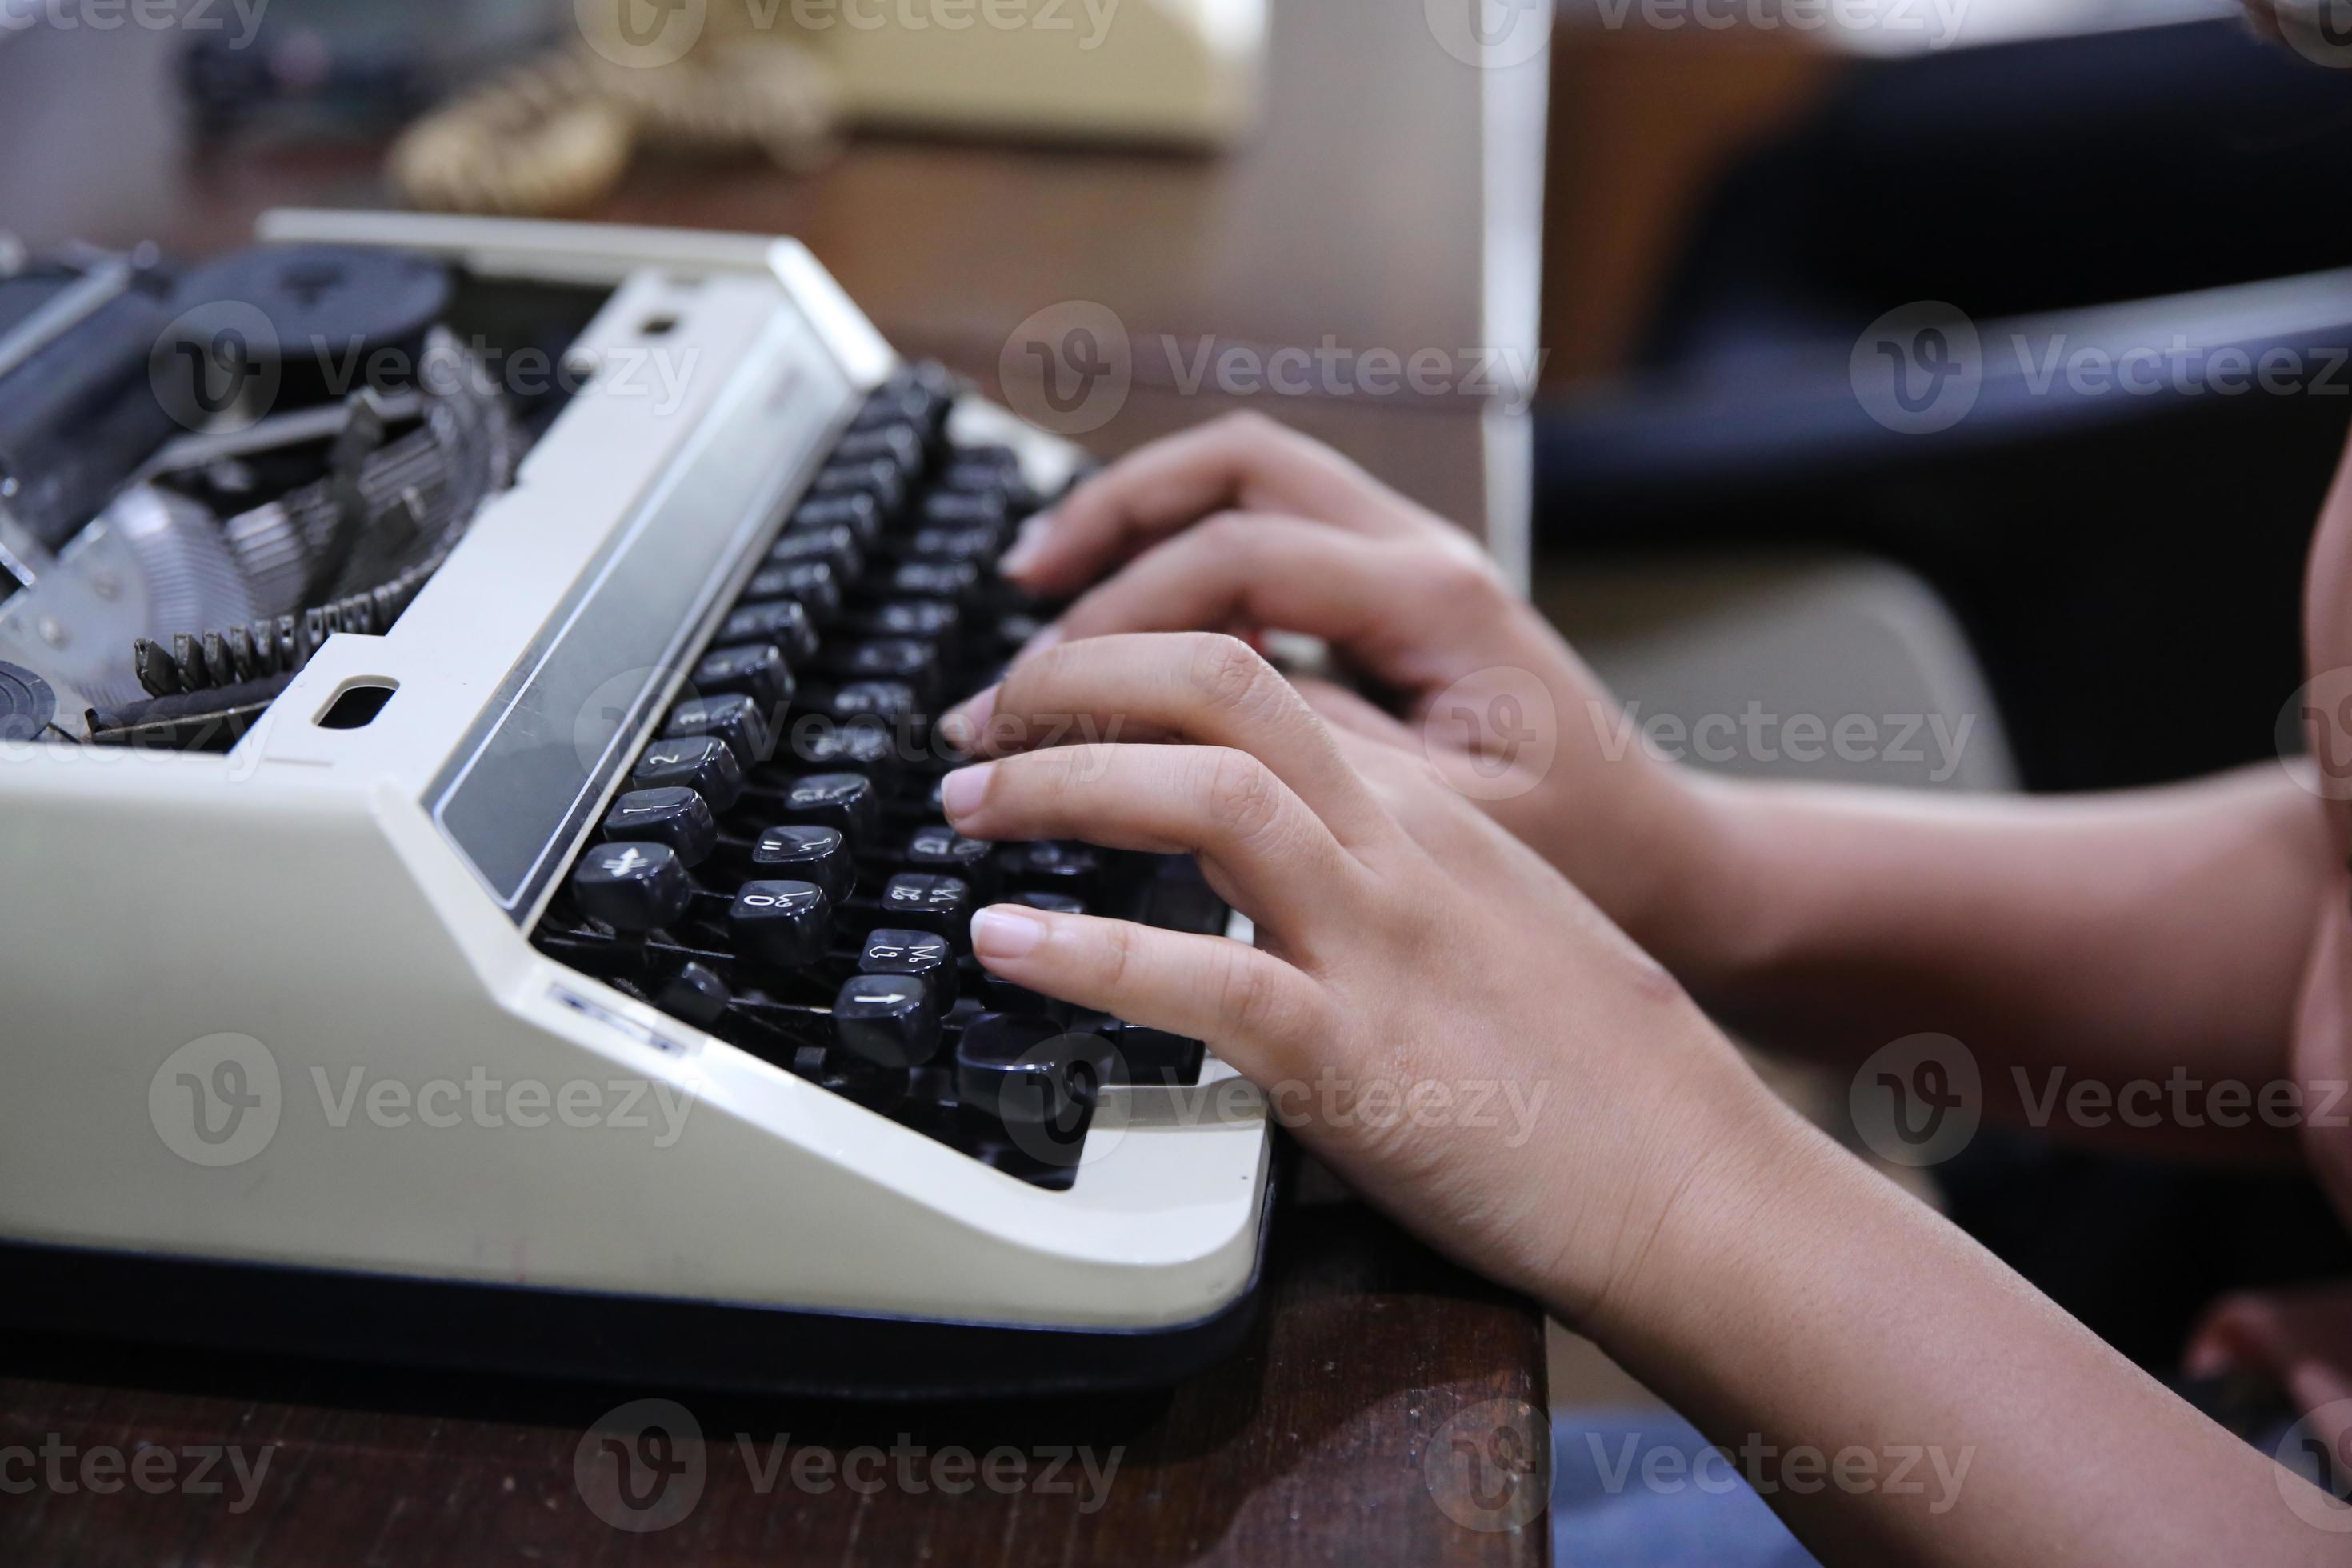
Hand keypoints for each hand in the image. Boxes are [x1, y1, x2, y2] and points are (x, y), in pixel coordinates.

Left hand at [936, 631, 1800, 1323]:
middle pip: (1221, 683)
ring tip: (970, 802)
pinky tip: (1004, 947)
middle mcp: (1397, 848)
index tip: (1056, 694)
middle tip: (983, 720)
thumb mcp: (1486, 921)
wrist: (1694, 1183)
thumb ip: (1380, 864)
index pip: (1261, 675)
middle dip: (1079, 678)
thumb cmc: (1597, 1074)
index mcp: (1426, 812)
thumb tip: (1252, 858)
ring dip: (1064, 780)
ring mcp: (1377, 943)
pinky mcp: (1358, 1056)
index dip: (1135, 665)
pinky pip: (1203, 981)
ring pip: (1207, 793)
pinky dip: (1087, 954)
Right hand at [998, 412, 1725, 976]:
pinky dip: (1184, 554)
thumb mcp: (1439, 825)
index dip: (1116, 621)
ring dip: (1137, 519)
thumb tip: (1169, 737)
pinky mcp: (1394, 598)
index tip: (1038, 695)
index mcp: (1433, 597)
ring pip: (1247, 479)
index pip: (1233, 560)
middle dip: (1107, 526)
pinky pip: (1269, 534)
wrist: (1670, 860)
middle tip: (1017, 606)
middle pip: (1231, 470)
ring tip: (1041, 584)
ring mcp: (1409, 563)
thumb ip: (1310, 763)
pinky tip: (1131, 619)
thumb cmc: (1581, 851)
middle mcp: (1421, 554)